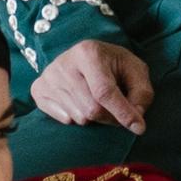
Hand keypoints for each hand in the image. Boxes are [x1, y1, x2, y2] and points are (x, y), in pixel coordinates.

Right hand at [31, 37, 154, 132]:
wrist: (84, 55)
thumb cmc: (114, 64)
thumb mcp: (135, 71)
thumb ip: (141, 93)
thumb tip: (135, 121)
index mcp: (88, 52)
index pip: (105, 91)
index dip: (123, 112)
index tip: (138, 128)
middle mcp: (64, 63)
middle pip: (91, 109)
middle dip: (110, 118)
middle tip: (117, 112)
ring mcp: (48, 77)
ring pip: (78, 117)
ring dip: (95, 119)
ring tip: (97, 102)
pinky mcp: (38, 89)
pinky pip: (63, 119)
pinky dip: (77, 118)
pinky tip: (80, 103)